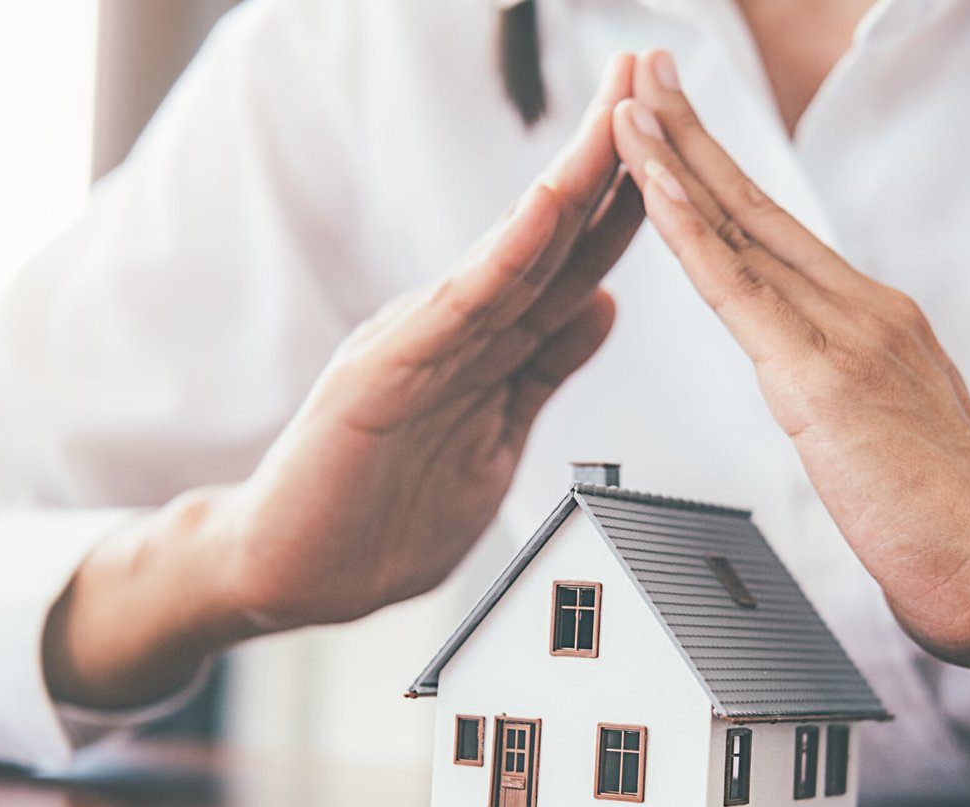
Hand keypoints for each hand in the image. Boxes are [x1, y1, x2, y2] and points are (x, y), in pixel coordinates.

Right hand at [45, 55, 643, 705]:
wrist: (290, 572)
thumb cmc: (380, 512)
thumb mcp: (493, 434)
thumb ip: (542, 368)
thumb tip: (604, 305)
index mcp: (487, 343)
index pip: (572, 260)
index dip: (628, 199)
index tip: (679, 142)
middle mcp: (455, 326)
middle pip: (550, 232)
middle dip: (607, 153)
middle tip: (650, 71)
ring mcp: (418, 344)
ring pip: (512, 253)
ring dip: (569, 179)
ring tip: (615, 111)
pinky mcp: (382, 376)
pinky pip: (457, 311)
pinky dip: (504, 259)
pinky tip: (544, 210)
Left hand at [610, 50, 969, 668]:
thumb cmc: (963, 534)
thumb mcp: (905, 452)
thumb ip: (871, 419)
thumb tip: (849, 428)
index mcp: (881, 330)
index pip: (783, 242)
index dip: (728, 184)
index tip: (688, 135)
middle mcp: (864, 313)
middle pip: (757, 210)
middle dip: (695, 136)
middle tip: (649, 75)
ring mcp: (846, 335)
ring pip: (739, 229)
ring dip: (675, 159)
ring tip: (630, 102)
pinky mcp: (822, 377)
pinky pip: (735, 285)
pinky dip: (686, 224)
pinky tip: (650, 181)